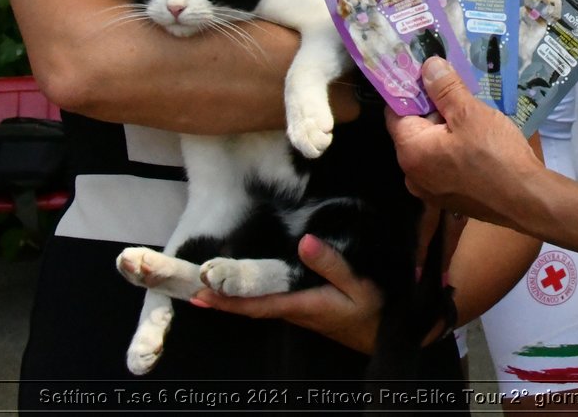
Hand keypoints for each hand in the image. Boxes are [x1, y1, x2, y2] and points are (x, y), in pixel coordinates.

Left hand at [192, 235, 381, 353]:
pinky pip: (269, 301)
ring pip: (257, 304)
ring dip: (232, 296)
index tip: (201, 294)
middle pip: (249, 306)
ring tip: (208, 282)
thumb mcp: (359, 285)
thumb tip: (304, 241)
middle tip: (191, 286)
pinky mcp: (305, 308)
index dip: (227, 300)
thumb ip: (332, 265)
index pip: (256, 305)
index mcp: (302, 305)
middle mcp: (294, 311)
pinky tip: (244, 284)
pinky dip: (250, 294)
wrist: (387, 336)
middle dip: (221, 299)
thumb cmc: (374, 311)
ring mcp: (298, 311)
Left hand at [387, 56, 542, 225]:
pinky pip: (444, 164)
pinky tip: (479, 140)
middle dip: (433, 109)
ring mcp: (431, 190)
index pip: (395, 112)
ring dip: (447, 129)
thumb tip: (427, 66)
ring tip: (472, 112)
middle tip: (457, 90)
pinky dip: (454, 149)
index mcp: (410, 152)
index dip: (411, 90)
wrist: (526, 200)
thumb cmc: (496, 155)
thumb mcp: (470, 113)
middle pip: (414, 130)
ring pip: (431, 147)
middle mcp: (412, 175)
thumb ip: (444, 88)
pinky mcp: (450, 198)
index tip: (428, 73)